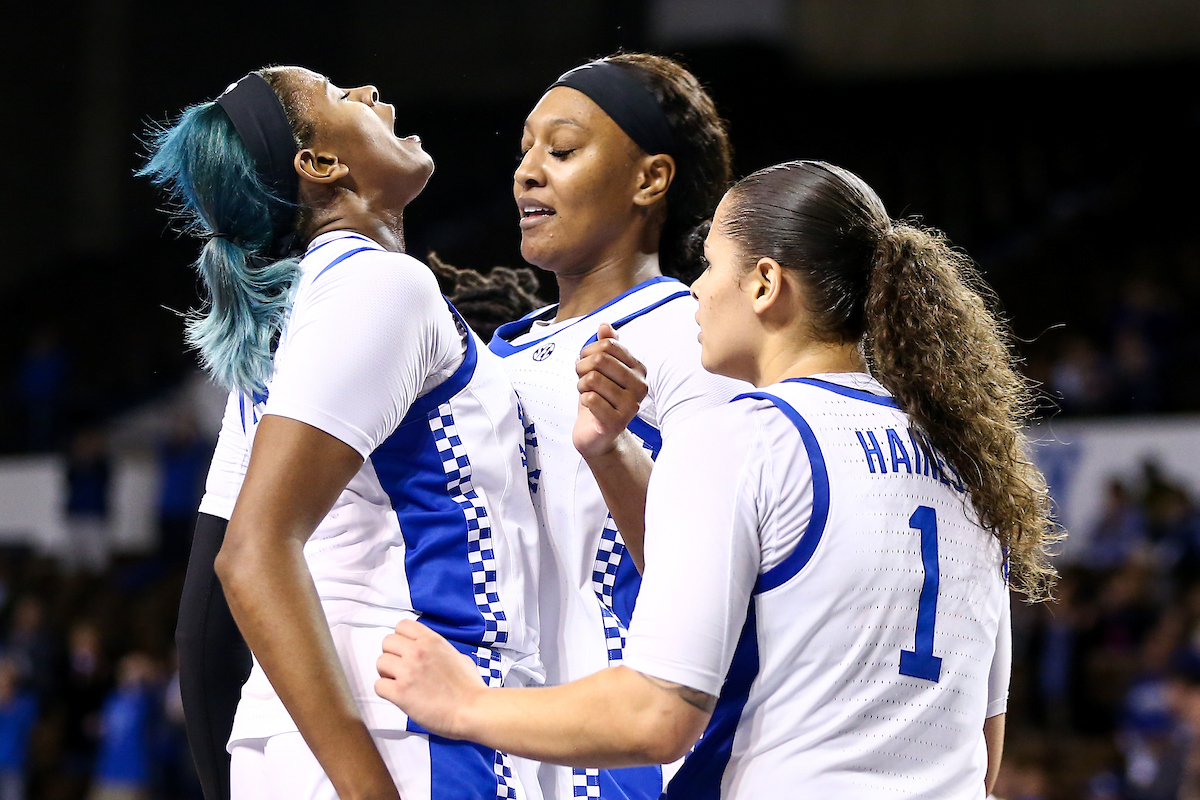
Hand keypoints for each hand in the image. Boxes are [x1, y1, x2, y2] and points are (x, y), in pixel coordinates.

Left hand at [375, 620, 485, 739]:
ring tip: (399, 683)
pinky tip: (398, 696)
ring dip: (387, 673)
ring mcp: (407, 671)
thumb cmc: (470, 688)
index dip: (401, 638)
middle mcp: (417, 651)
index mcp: (432, 640)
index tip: (405, 650)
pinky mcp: (400, 693)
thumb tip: (438, 657)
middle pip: (387, 642)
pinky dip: (386, 691)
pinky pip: (379, 686)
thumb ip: (443, 653)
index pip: (402, 626)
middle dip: (392, 655)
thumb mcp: (460, 658)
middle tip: (401, 668)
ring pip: (380, 662)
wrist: (472, 710)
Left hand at [573, 323, 647, 458]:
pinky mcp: (617, 422)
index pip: (608, 345)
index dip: (588, 351)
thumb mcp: (601, 369)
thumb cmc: (600, 398)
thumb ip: (606, 346)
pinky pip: (589, 399)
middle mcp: (640, 386)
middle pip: (599, 359)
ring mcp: (631, 405)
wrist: (597, 433)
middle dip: (582, 368)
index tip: (586, 362)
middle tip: (583, 379)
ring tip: (588, 394)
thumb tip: (605, 325)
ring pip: (592, 379)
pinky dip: (583, 400)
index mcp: (639, 369)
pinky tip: (590, 407)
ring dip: (581, 386)